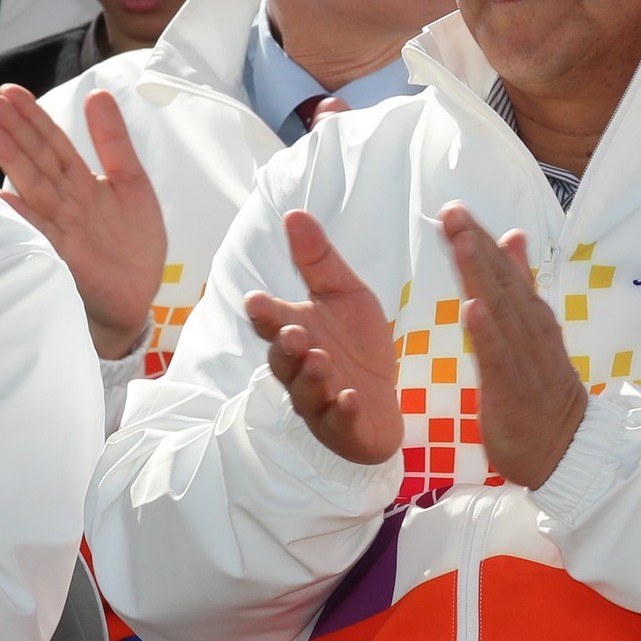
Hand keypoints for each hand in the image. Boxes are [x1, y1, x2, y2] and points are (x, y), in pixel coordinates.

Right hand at [0, 84, 165, 359]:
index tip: (9, 90)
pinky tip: (2, 195)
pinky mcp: (65, 255)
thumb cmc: (133, 243)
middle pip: (36, 158)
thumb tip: (98, 94)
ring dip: (10, 160)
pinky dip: (22, 214)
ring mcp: (61, 226)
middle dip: (14, 129)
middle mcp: (64, 201)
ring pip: (32, 186)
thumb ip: (113, 141)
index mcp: (79, 182)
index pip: (52, 142)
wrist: (139, 295)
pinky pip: (40, 231)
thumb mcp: (131, 181)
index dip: (33, 116)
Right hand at [245, 209, 399, 465]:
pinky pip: (338, 421)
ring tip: (320, 359)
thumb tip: (294, 213)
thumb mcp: (345, 296)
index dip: (264, 313)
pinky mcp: (343, 427)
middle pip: (283, 359)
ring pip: (306, 390)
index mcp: (297, 332)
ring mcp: (319, 400)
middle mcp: (301, 368)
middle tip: (292, 333)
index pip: (273, 321)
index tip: (256, 300)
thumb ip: (318, 261)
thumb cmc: (356, 348)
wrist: (383, 403)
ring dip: (311, 375)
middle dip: (285, 346)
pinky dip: (341, 411)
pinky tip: (348, 398)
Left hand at [441, 204, 587, 489]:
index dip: (481, 239)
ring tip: (460, 242)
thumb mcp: (533, 330)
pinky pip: (499, 357)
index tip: (456, 209)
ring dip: (480, 274)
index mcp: (531, 316)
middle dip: (476, 245)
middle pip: (501, 281)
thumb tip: (512, 235)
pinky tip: (472, 307)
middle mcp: (530, 330)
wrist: (569, 451)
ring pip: (500, 310)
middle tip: (452, 211)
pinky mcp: (512, 390)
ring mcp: (523, 359)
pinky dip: (487, 332)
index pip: (504, 270)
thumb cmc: (543, 393)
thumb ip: (521, 285)